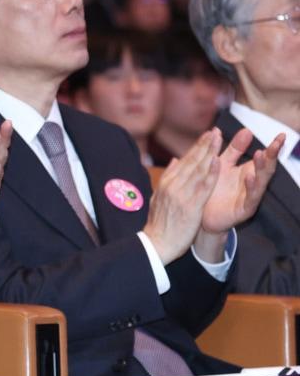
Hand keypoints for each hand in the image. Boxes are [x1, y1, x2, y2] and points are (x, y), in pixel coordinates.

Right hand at [142, 129, 220, 262]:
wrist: (156, 244)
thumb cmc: (159, 224)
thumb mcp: (159, 197)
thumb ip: (168, 178)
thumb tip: (174, 160)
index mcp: (166, 183)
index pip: (184, 161)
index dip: (196, 147)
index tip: (207, 135)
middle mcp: (173, 186)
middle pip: (192, 162)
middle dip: (204, 145)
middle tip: (215, 131)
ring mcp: (181, 195)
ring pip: (198, 171)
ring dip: (209, 154)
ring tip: (218, 140)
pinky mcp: (190, 206)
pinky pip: (203, 188)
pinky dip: (210, 174)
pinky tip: (217, 163)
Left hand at [200, 129, 282, 236]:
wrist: (199, 215)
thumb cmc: (212, 189)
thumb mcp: (223, 165)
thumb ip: (234, 149)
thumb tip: (245, 129)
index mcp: (248, 172)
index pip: (264, 158)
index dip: (272, 148)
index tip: (280, 135)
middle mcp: (252, 184)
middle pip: (266, 168)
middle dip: (272, 156)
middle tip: (276, 143)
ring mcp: (249, 197)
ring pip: (260, 182)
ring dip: (261, 168)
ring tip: (262, 154)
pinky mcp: (243, 210)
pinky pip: (250, 198)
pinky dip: (251, 187)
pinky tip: (249, 176)